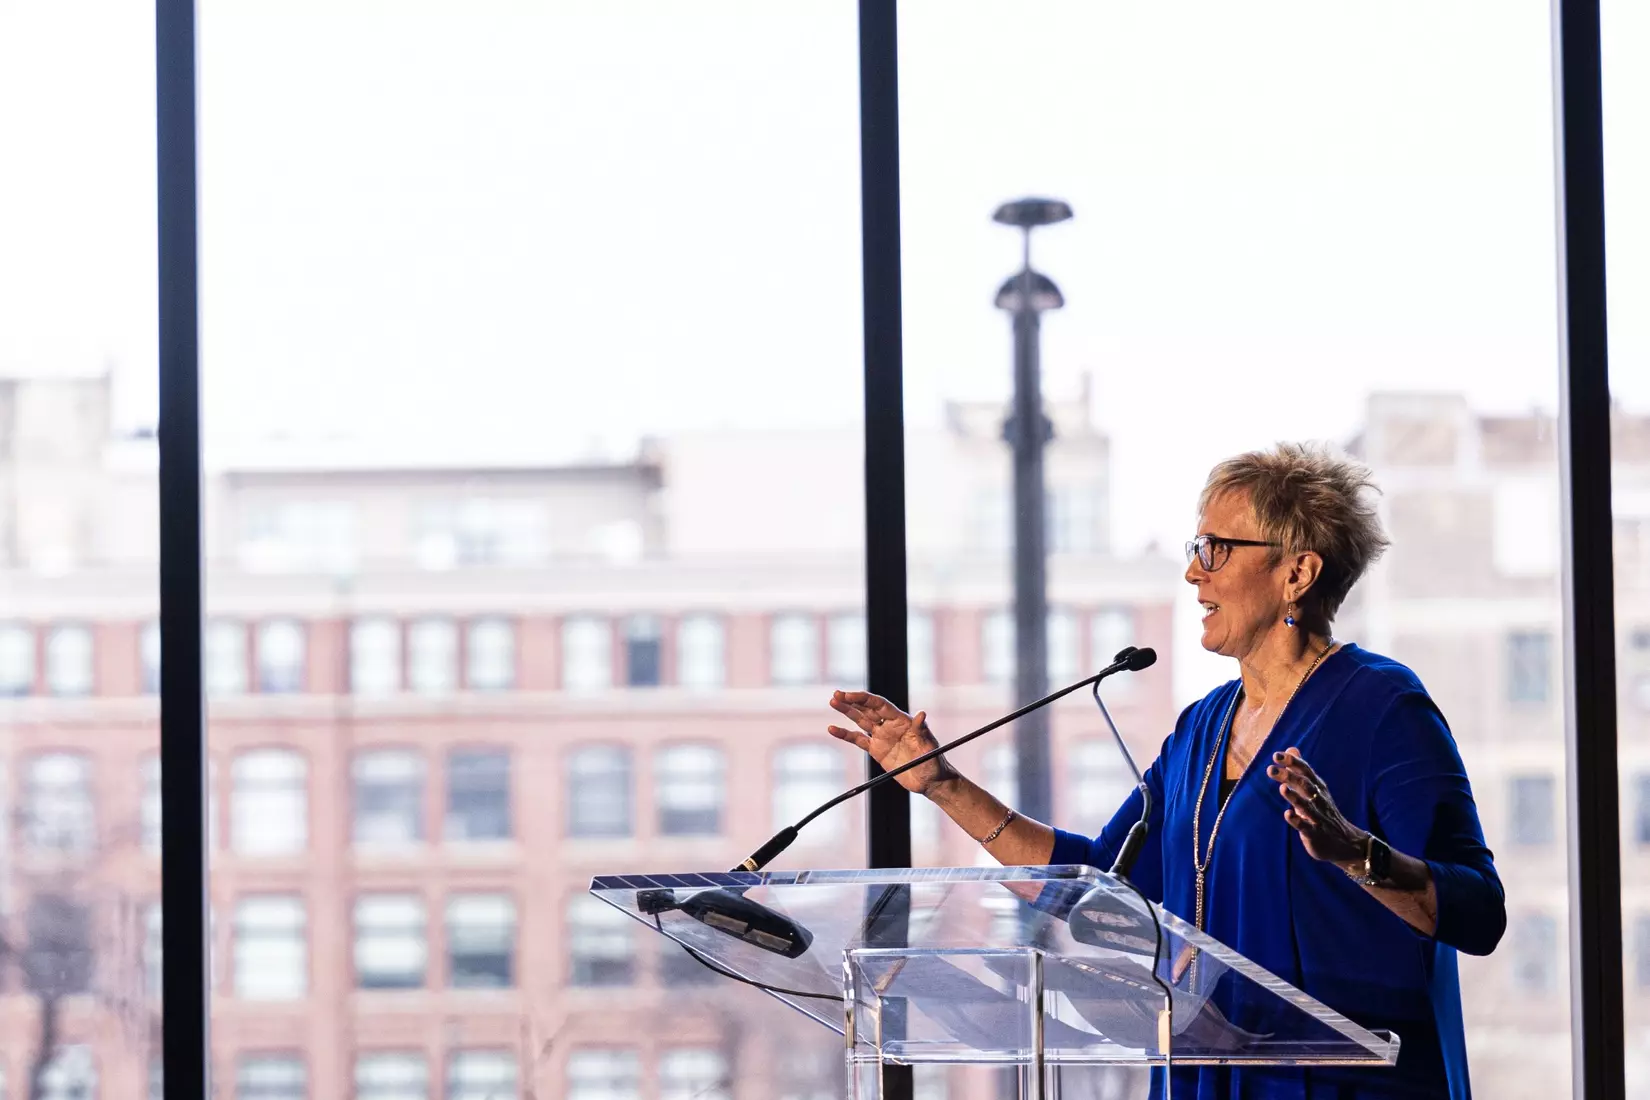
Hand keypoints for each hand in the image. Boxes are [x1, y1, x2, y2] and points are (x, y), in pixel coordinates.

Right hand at [827, 691, 957, 795]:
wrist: (930, 781)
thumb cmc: (934, 761)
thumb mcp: (929, 746)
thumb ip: (922, 731)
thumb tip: (922, 714)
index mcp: (902, 720)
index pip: (880, 705)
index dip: (865, 699)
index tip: (850, 695)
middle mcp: (890, 725)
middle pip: (868, 709)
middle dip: (852, 701)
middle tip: (836, 695)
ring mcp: (882, 737)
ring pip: (861, 720)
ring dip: (847, 712)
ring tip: (833, 702)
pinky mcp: (876, 750)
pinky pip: (858, 740)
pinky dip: (845, 734)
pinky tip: (832, 729)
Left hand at [1266, 747, 1366, 865]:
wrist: (1345, 841)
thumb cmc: (1323, 810)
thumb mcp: (1314, 788)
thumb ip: (1300, 770)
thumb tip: (1291, 749)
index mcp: (1317, 787)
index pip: (1305, 771)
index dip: (1292, 763)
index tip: (1276, 755)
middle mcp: (1318, 799)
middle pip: (1305, 785)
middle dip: (1290, 776)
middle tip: (1271, 769)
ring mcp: (1317, 817)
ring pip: (1306, 805)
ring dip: (1294, 797)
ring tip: (1282, 788)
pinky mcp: (1315, 833)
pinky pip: (1306, 826)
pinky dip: (1297, 820)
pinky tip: (1288, 815)